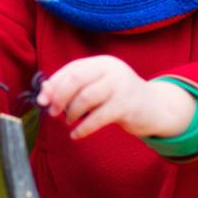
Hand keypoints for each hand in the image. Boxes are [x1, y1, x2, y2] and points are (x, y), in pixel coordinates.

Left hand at [36, 56, 195, 139]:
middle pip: (76, 80)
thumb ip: (74, 87)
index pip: (72, 69)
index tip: (42, 100)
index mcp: (102, 63)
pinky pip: (97, 118)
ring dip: (71, 113)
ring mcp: (120, 86)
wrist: (155, 108)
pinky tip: (76, 134)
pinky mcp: (126, 106)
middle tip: (52, 112)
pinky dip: (83, 128)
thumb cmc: (119, 98)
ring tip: (69, 121)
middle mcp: (112, 70)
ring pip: (85, 98)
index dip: (54, 84)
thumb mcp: (98, 87)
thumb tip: (44, 92)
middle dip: (59, 97)